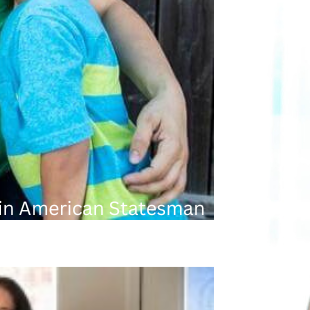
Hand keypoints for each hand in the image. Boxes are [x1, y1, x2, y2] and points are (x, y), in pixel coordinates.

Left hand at [123, 89, 187, 204]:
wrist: (172, 102)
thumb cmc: (158, 109)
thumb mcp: (146, 120)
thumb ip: (139, 140)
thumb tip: (133, 161)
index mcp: (173, 146)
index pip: (157, 170)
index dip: (141, 178)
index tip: (125, 179)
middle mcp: (181, 156)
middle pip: (166, 181)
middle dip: (146, 188)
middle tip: (128, 187)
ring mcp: (183, 160)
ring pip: (177, 187)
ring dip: (163, 199)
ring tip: (148, 207)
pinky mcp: (181, 162)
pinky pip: (179, 183)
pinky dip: (169, 194)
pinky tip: (157, 198)